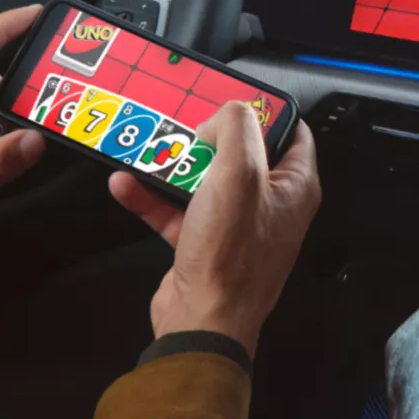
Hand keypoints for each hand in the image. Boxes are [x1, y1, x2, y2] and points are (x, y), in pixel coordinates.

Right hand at [109, 104, 320, 357]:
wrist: (200, 321)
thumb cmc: (230, 251)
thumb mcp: (238, 173)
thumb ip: (236, 129)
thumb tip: (223, 116)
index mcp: (294, 187)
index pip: (292, 133)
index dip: (265, 110)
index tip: (231, 96)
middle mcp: (269, 205)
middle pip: (241, 153)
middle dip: (209, 136)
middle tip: (182, 121)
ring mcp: (235, 227)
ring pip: (204, 181)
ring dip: (172, 165)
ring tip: (147, 148)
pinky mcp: (202, 245)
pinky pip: (176, 211)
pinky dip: (151, 197)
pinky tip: (125, 184)